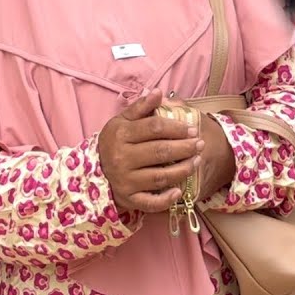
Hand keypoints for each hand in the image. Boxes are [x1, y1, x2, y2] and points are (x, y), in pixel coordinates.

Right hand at [98, 89, 203, 213]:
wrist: (94, 170)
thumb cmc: (114, 142)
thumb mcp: (122, 121)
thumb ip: (141, 107)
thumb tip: (158, 92)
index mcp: (120, 134)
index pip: (154, 128)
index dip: (176, 128)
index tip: (192, 129)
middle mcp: (121, 158)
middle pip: (160, 152)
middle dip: (185, 147)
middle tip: (200, 144)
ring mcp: (125, 180)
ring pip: (160, 176)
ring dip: (183, 170)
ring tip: (196, 161)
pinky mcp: (128, 198)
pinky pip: (150, 202)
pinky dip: (166, 199)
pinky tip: (179, 191)